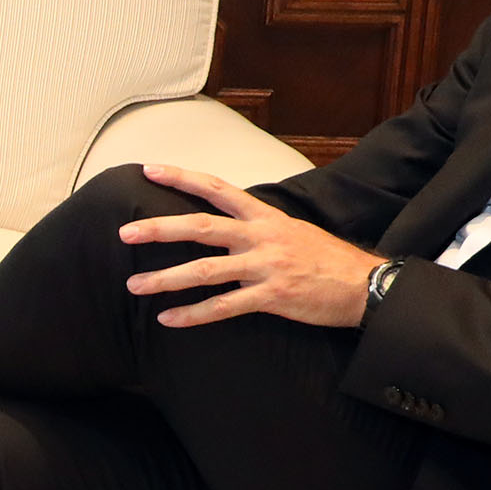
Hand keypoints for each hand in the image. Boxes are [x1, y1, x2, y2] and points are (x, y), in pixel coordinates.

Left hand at [119, 163, 381, 328]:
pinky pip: (224, 307)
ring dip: (166, 278)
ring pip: (206, 270)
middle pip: (202, 227)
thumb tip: (221, 225)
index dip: (182, 178)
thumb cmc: (324, 259)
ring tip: (134, 285)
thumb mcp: (290, 230)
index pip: (216, 189)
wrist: (365, 285)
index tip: (150, 170)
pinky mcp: (272, 297)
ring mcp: (266, 267)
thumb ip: (254, 227)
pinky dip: (194, 314)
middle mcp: (262, 236)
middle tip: (125, 233)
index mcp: (265, 216)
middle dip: (160, 229)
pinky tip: (169, 319)